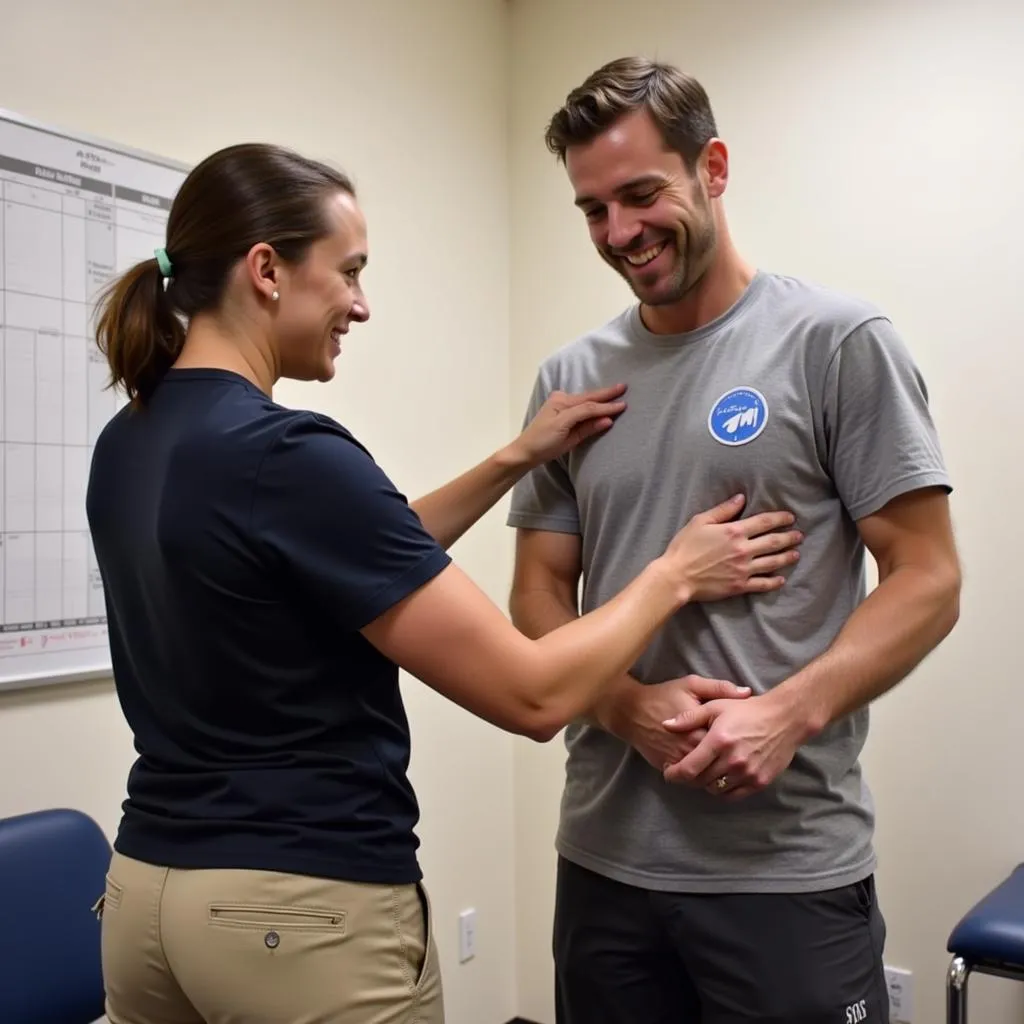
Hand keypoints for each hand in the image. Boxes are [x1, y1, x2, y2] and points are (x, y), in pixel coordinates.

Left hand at [507, 384, 626, 467]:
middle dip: (606, 393)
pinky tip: (600, 398)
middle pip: (588, 397)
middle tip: (624, 387)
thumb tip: (608, 420)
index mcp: (562, 406)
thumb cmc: (543, 445)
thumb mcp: (566, 438)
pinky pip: (579, 402)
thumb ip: (586, 427)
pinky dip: (591, 401)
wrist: (525, 451)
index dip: (607, 406)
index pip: (590, 406)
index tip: (623, 405)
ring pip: (584, 399)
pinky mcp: (559, 407)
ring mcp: (559, 402)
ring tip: (616, 391)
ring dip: (600, 395)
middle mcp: (561, 400)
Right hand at [609, 675, 750, 772]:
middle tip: (737, 754)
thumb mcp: (692, 685)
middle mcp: (690, 749)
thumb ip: (720, 688)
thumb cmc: (663, 695)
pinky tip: (705, 769)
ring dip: (714, 774)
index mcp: (701, 730)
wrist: (631, 710)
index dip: (739, 745)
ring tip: (723, 764)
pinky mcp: (667, 767)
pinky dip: (698, 777)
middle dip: (728, 762)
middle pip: (718, 765)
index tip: (744, 739)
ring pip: (704, 777)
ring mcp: (678, 760)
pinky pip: (688, 780)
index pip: (728, 746)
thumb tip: (747, 692)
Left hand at [660, 693, 805, 798]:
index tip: (668, 772)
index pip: (689, 768)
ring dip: (705, 783)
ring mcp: (747, 773)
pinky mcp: (759, 782)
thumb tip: (664, 725)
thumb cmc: (746, 710)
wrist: (784, 718)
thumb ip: (688, 718)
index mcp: (719, 741)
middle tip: (685, 769)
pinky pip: (733, 795)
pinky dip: (723, 790)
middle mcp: (732, 760)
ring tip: (704, 771)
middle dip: (688, 777)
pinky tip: (720, 778)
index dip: (674, 774)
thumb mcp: (715, 706)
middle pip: (700, 781)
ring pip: (715, 789)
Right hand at [663, 494, 803, 602]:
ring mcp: (743, 569)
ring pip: (773, 562)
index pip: (764, 522)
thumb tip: (740, 498)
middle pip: (773, 542)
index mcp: (734, 532)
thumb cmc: (684, 547)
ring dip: (787, 557)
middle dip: (789, 537)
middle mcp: (743, 550)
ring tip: (796, 554)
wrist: (677, 577)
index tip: (791, 517)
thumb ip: (722, 510)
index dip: (780, 518)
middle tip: (799, 535)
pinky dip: (774, 581)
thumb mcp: (700, 522)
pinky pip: (762, 584)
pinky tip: (781, 579)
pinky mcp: (739, 586)